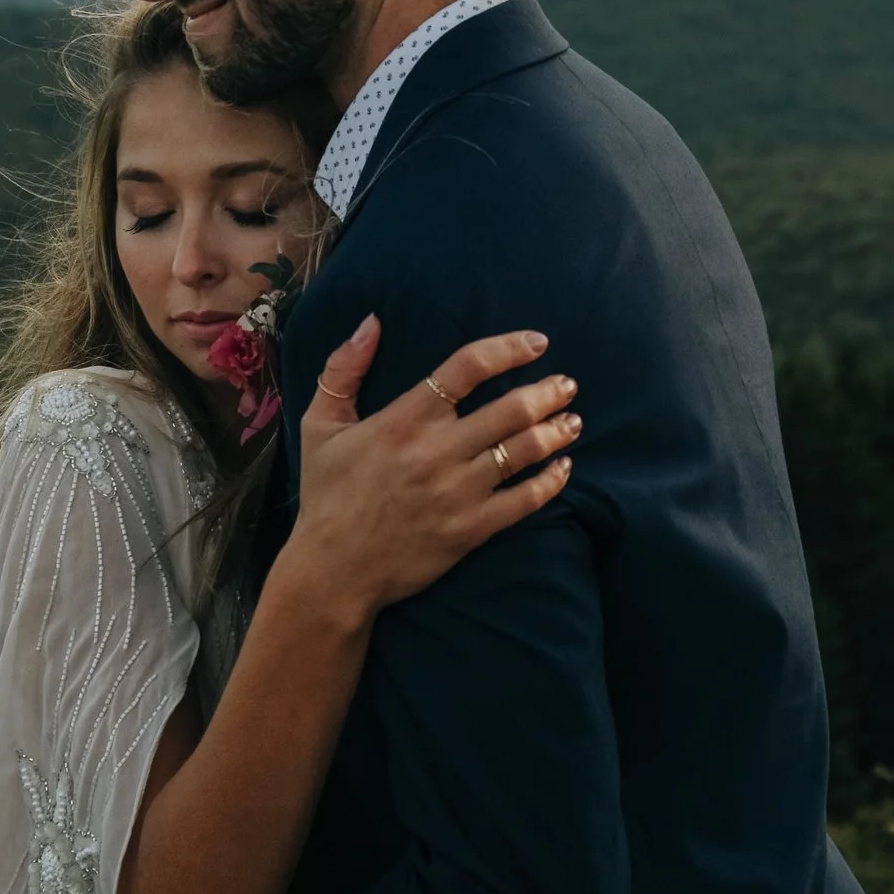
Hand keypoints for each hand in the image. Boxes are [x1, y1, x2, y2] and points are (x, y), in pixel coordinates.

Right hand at [279, 316, 581, 624]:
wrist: (333, 571)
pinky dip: (551, 481)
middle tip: (567, 385)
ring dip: (557, 432)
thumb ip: (343, 369)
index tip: (537, 342)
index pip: (468, 368)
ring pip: (524, 451)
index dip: (508, 349)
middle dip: (548, 392)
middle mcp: (437, 450)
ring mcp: (458, 492)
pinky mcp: (471, 530)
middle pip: (511, 409)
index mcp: (404, 419)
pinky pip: (524, 501)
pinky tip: (563, 468)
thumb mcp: (320, 425)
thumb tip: (372, 322)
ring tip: (573, 421)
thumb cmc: (328, 495)